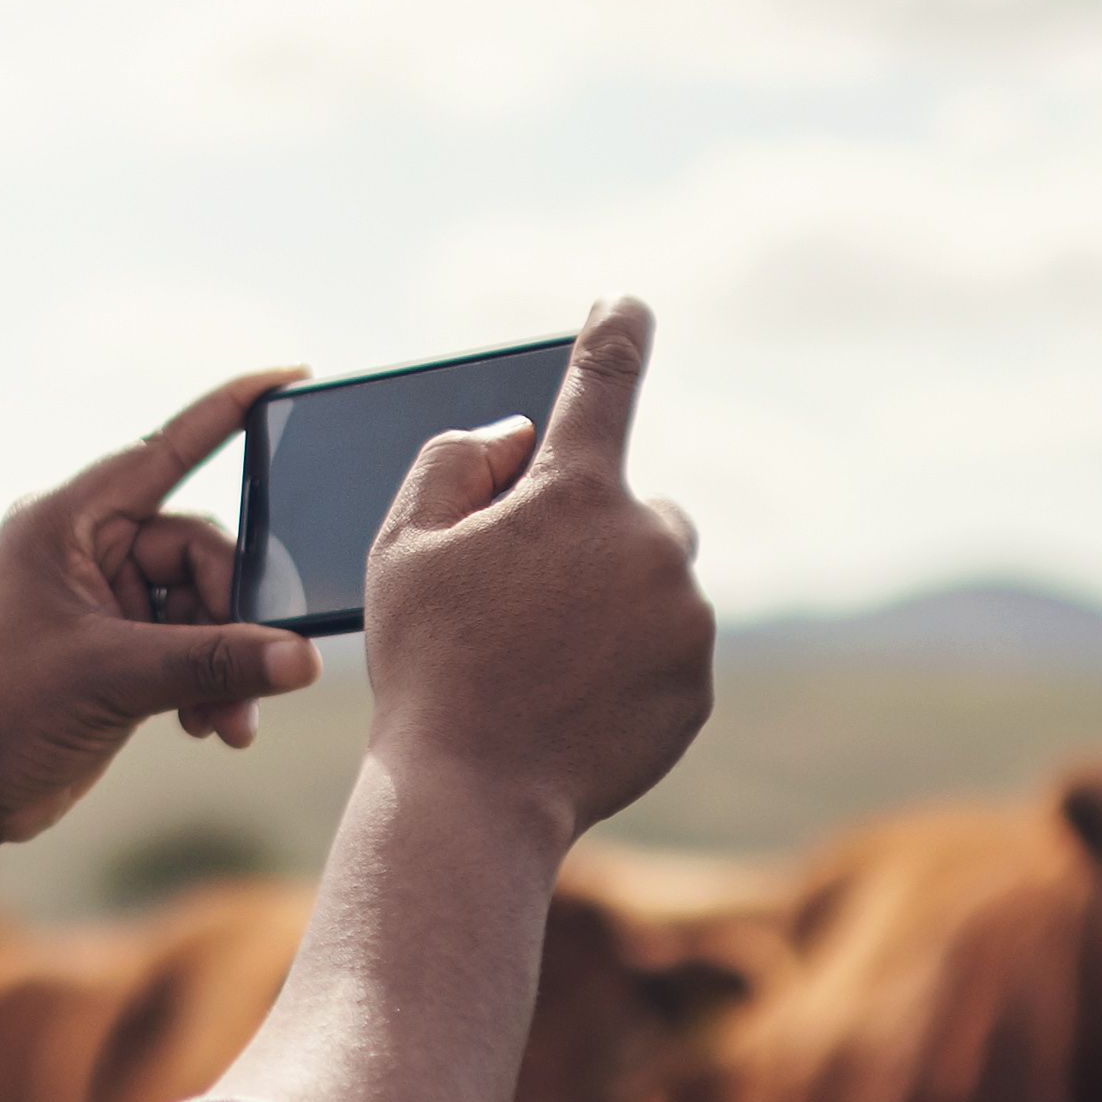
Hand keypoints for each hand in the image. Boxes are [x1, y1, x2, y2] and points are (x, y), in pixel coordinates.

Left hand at [0, 369, 328, 852]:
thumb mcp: (112, 679)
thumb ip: (214, 662)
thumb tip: (301, 659)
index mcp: (64, 522)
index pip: (164, 448)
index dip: (228, 411)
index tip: (289, 376)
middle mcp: (82, 552)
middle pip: (198, 552)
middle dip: (231, 616)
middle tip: (251, 674)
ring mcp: (98, 605)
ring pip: (200, 608)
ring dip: (223, 662)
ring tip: (226, 720)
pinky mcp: (111, 655)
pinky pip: (185, 648)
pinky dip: (207, 684)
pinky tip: (212, 727)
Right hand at [355, 299, 712, 849]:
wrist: (473, 797)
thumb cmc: (426, 666)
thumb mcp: (403, 546)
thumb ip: (455, 463)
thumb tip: (517, 437)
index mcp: (573, 493)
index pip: (605, 379)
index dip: (615, 330)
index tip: (627, 304)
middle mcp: (649, 541)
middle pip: (637, 508)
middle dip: (595, 536)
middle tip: (528, 597)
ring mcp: (684, 616)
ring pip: (657, 583)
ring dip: (615, 603)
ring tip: (543, 663)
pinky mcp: (698, 682)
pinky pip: (671, 649)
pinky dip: (632, 663)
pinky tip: (573, 700)